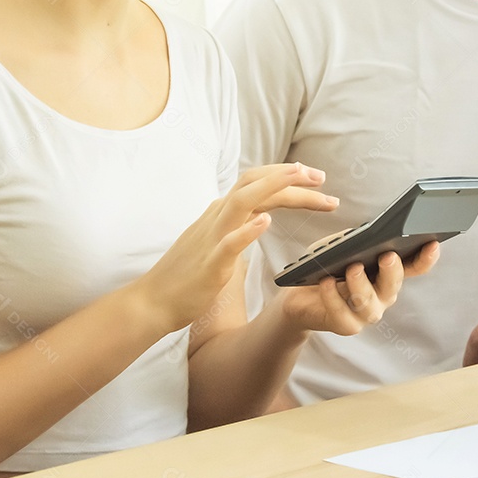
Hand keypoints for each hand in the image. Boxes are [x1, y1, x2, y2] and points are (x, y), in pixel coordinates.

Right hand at [136, 163, 338, 332]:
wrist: (154, 301)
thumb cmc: (188, 275)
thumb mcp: (216, 241)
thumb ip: (237, 226)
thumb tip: (260, 216)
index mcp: (221, 213)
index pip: (256, 183)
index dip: (285, 176)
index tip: (315, 179)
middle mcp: (217, 217)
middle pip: (255, 185)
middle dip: (290, 177)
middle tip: (322, 178)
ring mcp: (212, 238)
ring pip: (243, 202)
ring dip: (275, 188)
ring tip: (303, 180)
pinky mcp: (210, 264)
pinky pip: (229, 243)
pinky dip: (247, 230)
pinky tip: (266, 222)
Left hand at [280, 242, 439, 335]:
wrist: (300, 296)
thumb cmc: (325, 267)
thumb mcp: (339, 247)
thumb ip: (354, 241)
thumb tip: (364, 237)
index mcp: (387, 274)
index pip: (414, 267)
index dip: (426, 258)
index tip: (433, 244)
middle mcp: (383, 296)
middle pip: (394, 285)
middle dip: (392, 271)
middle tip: (388, 256)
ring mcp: (366, 313)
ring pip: (369, 302)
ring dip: (361, 284)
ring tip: (352, 268)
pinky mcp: (346, 325)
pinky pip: (342, 313)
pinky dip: (333, 296)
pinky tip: (326, 282)